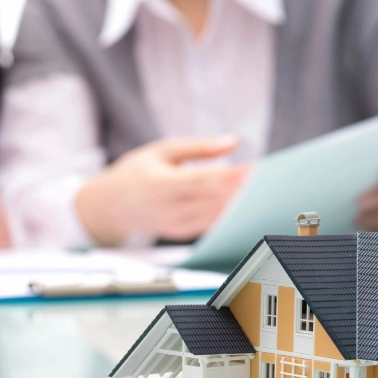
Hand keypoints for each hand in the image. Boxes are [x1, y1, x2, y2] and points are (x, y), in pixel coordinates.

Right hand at [75, 137, 250, 244]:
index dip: (231, 176)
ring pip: (215, 215)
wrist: (110, 206)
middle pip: (213, 200)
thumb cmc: (136, 172)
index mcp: (161, 183)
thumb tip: (233, 143)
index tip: (254, 168)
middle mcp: (168, 208)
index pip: (203, 180)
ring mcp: (174, 224)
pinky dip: (228, 213)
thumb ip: (198, 147)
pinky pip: (210, 225)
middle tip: (267, 178)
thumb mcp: (161, 150)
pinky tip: (242, 202)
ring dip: (239, 203)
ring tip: (259, 189)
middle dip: (242, 190)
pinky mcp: (179, 233)